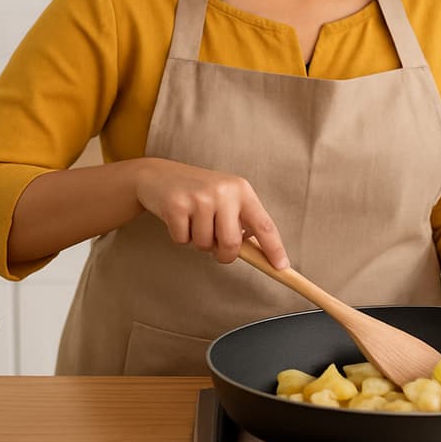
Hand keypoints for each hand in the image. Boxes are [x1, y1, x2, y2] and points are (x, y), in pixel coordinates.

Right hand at [134, 158, 289, 268]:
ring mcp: (199, 197)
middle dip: (223, 254)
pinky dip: (180, 237)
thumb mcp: (225, 198)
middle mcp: (223, 191)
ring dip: (198, 242)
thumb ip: (241, 221)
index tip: (281, 267)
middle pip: (231, 243)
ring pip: (205, 245)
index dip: (274, 248)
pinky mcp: (176, 204)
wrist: (158, 175)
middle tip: (214, 246)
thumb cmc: (197, 192)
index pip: (264, 224)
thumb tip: (259, 252)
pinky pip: (183, 240)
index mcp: (241, 190)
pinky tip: (178, 218)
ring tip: (193, 222)